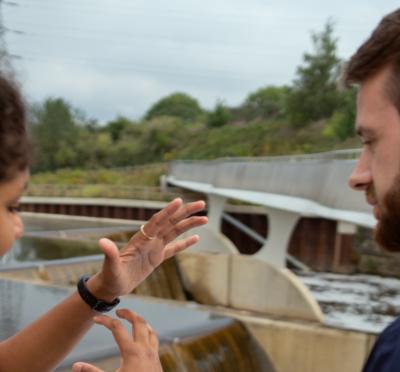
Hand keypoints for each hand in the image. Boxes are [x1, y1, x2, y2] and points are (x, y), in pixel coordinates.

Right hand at [72, 309, 161, 371]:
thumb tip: (75, 365)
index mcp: (132, 352)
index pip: (117, 328)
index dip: (105, 320)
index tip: (95, 318)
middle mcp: (144, 349)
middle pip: (138, 321)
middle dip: (128, 313)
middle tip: (118, 311)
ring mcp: (153, 353)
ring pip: (149, 329)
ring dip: (140, 321)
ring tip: (131, 319)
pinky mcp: (157, 360)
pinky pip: (154, 339)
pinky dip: (147, 332)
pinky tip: (142, 336)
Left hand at [87, 198, 206, 299]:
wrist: (111, 286)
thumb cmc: (110, 276)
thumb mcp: (110, 266)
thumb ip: (109, 253)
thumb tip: (102, 242)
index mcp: (141, 239)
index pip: (157, 222)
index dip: (168, 211)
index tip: (179, 201)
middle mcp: (150, 239)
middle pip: (171, 222)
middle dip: (186, 212)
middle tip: (202, 203)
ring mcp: (155, 248)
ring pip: (175, 232)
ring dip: (190, 225)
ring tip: (205, 218)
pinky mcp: (157, 258)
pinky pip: (174, 248)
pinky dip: (185, 242)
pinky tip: (197, 237)